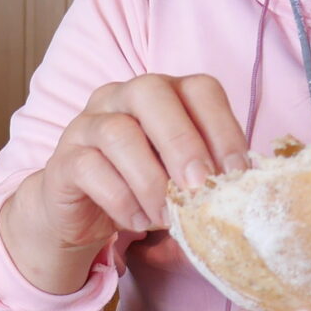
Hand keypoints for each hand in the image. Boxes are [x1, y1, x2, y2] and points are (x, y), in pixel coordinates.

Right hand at [0, 74, 248, 293]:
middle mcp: (122, 96)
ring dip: (150, 179)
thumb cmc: (140, 189)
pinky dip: (120, 199)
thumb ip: (207, 172)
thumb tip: (246, 189)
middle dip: (183, 143)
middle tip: (200, 189)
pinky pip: (89, 168)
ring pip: (118, 133)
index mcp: (162, 93)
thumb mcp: (179, 177)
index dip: (223, 127)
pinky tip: (137, 222)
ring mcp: (88, 123)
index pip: (198, 88)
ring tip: (168, 216)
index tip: (238, 173)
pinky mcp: (64, 159)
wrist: (79, 214)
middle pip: (152, 93)